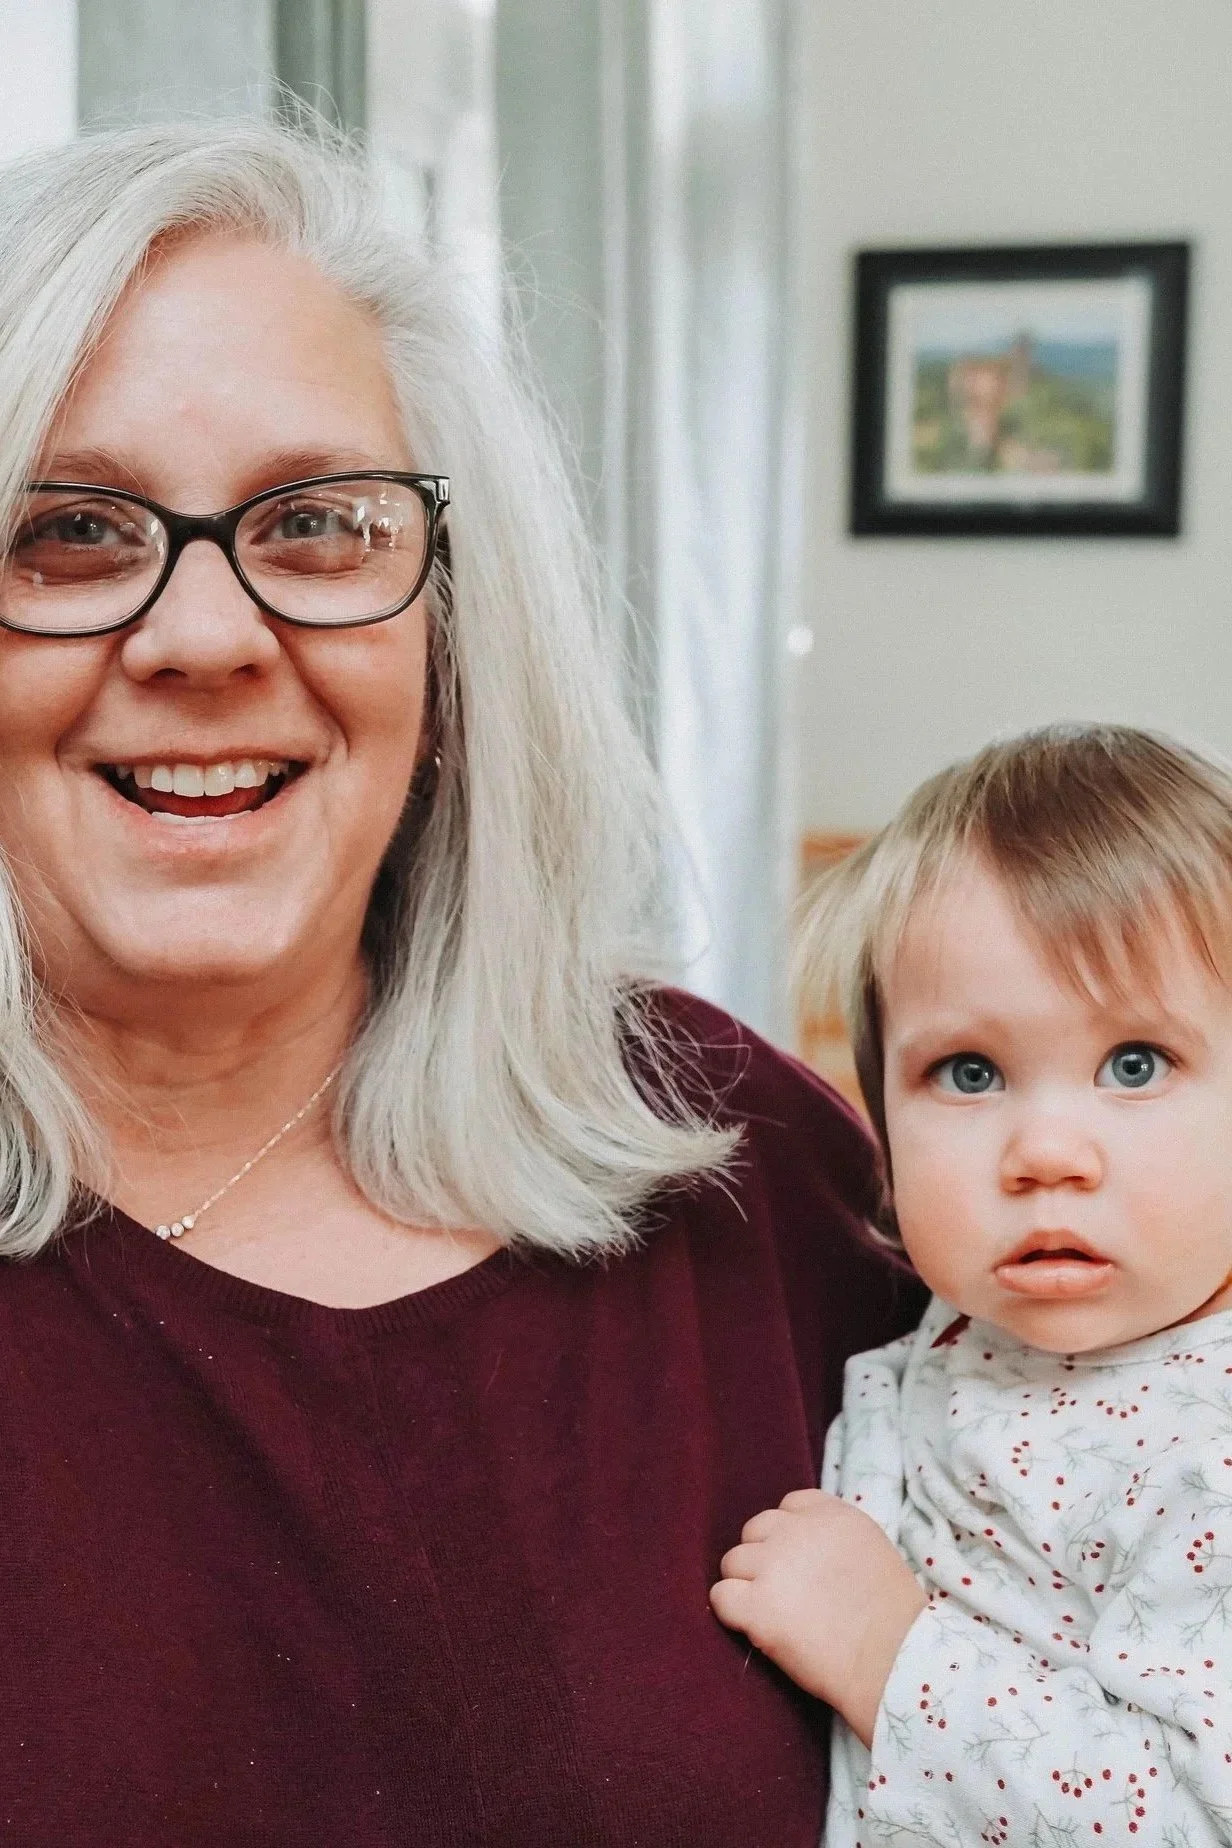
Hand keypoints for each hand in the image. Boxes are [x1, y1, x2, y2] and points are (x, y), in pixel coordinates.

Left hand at [709, 1488, 926, 1746]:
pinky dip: (730, 1612)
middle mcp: (798, 1532)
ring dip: (745, 1584)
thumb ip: (834, 1541)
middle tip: (781, 1592)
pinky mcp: (757, 1605)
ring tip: (769, 1613)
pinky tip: (752, 1627)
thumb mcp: (872, 1553)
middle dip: (763, 1558)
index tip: (798, 1562)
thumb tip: (807, 1553)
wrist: (894, 1660)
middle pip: (755, 1531)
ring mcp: (774, 1565)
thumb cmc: (894, 1620)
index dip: (788, 1534)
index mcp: (832, 1516)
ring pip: (733, 1562)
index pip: (790, 1506)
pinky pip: (721, 1597)